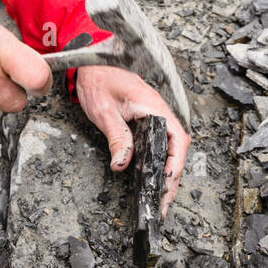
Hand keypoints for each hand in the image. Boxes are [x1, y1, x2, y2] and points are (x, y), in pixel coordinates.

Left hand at [73, 64, 190, 217]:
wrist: (90, 65)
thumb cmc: (98, 79)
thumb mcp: (104, 111)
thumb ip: (116, 136)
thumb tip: (122, 163)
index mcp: (153, 106)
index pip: (177, 138)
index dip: (176, 163)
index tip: (168, 182)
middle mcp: (159, 111)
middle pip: (176, 148)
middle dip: (172, 177)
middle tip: (163, 203)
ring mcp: (154, 115)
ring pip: (170, 148)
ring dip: (168, 172)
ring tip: (161, 198)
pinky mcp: (147, 120)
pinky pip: (160, 143)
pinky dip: (160, 163)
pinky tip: (154, 177)